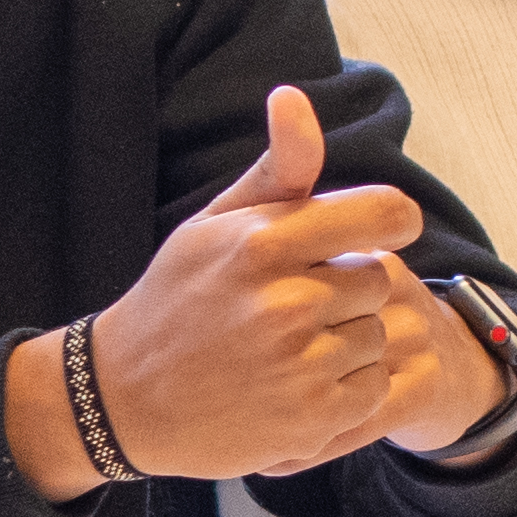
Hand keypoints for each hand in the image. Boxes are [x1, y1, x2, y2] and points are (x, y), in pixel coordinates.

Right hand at [21, 87, 475, 496]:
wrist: (124, 399)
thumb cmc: (178, 298)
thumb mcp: (215, 224)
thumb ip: (276, 167)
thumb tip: (294, 95)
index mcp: (263, 243)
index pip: (385, 213)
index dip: (392, 221)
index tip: (379, 231)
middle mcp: (286, 304)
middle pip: (379, 279)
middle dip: (347, 288)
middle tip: (296, 305)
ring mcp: (299, 367)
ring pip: (378, 335)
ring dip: (348, 340)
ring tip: (289, 347)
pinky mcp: (309, 420)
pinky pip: (373, 387)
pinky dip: (348, 388)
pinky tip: (299, 383)